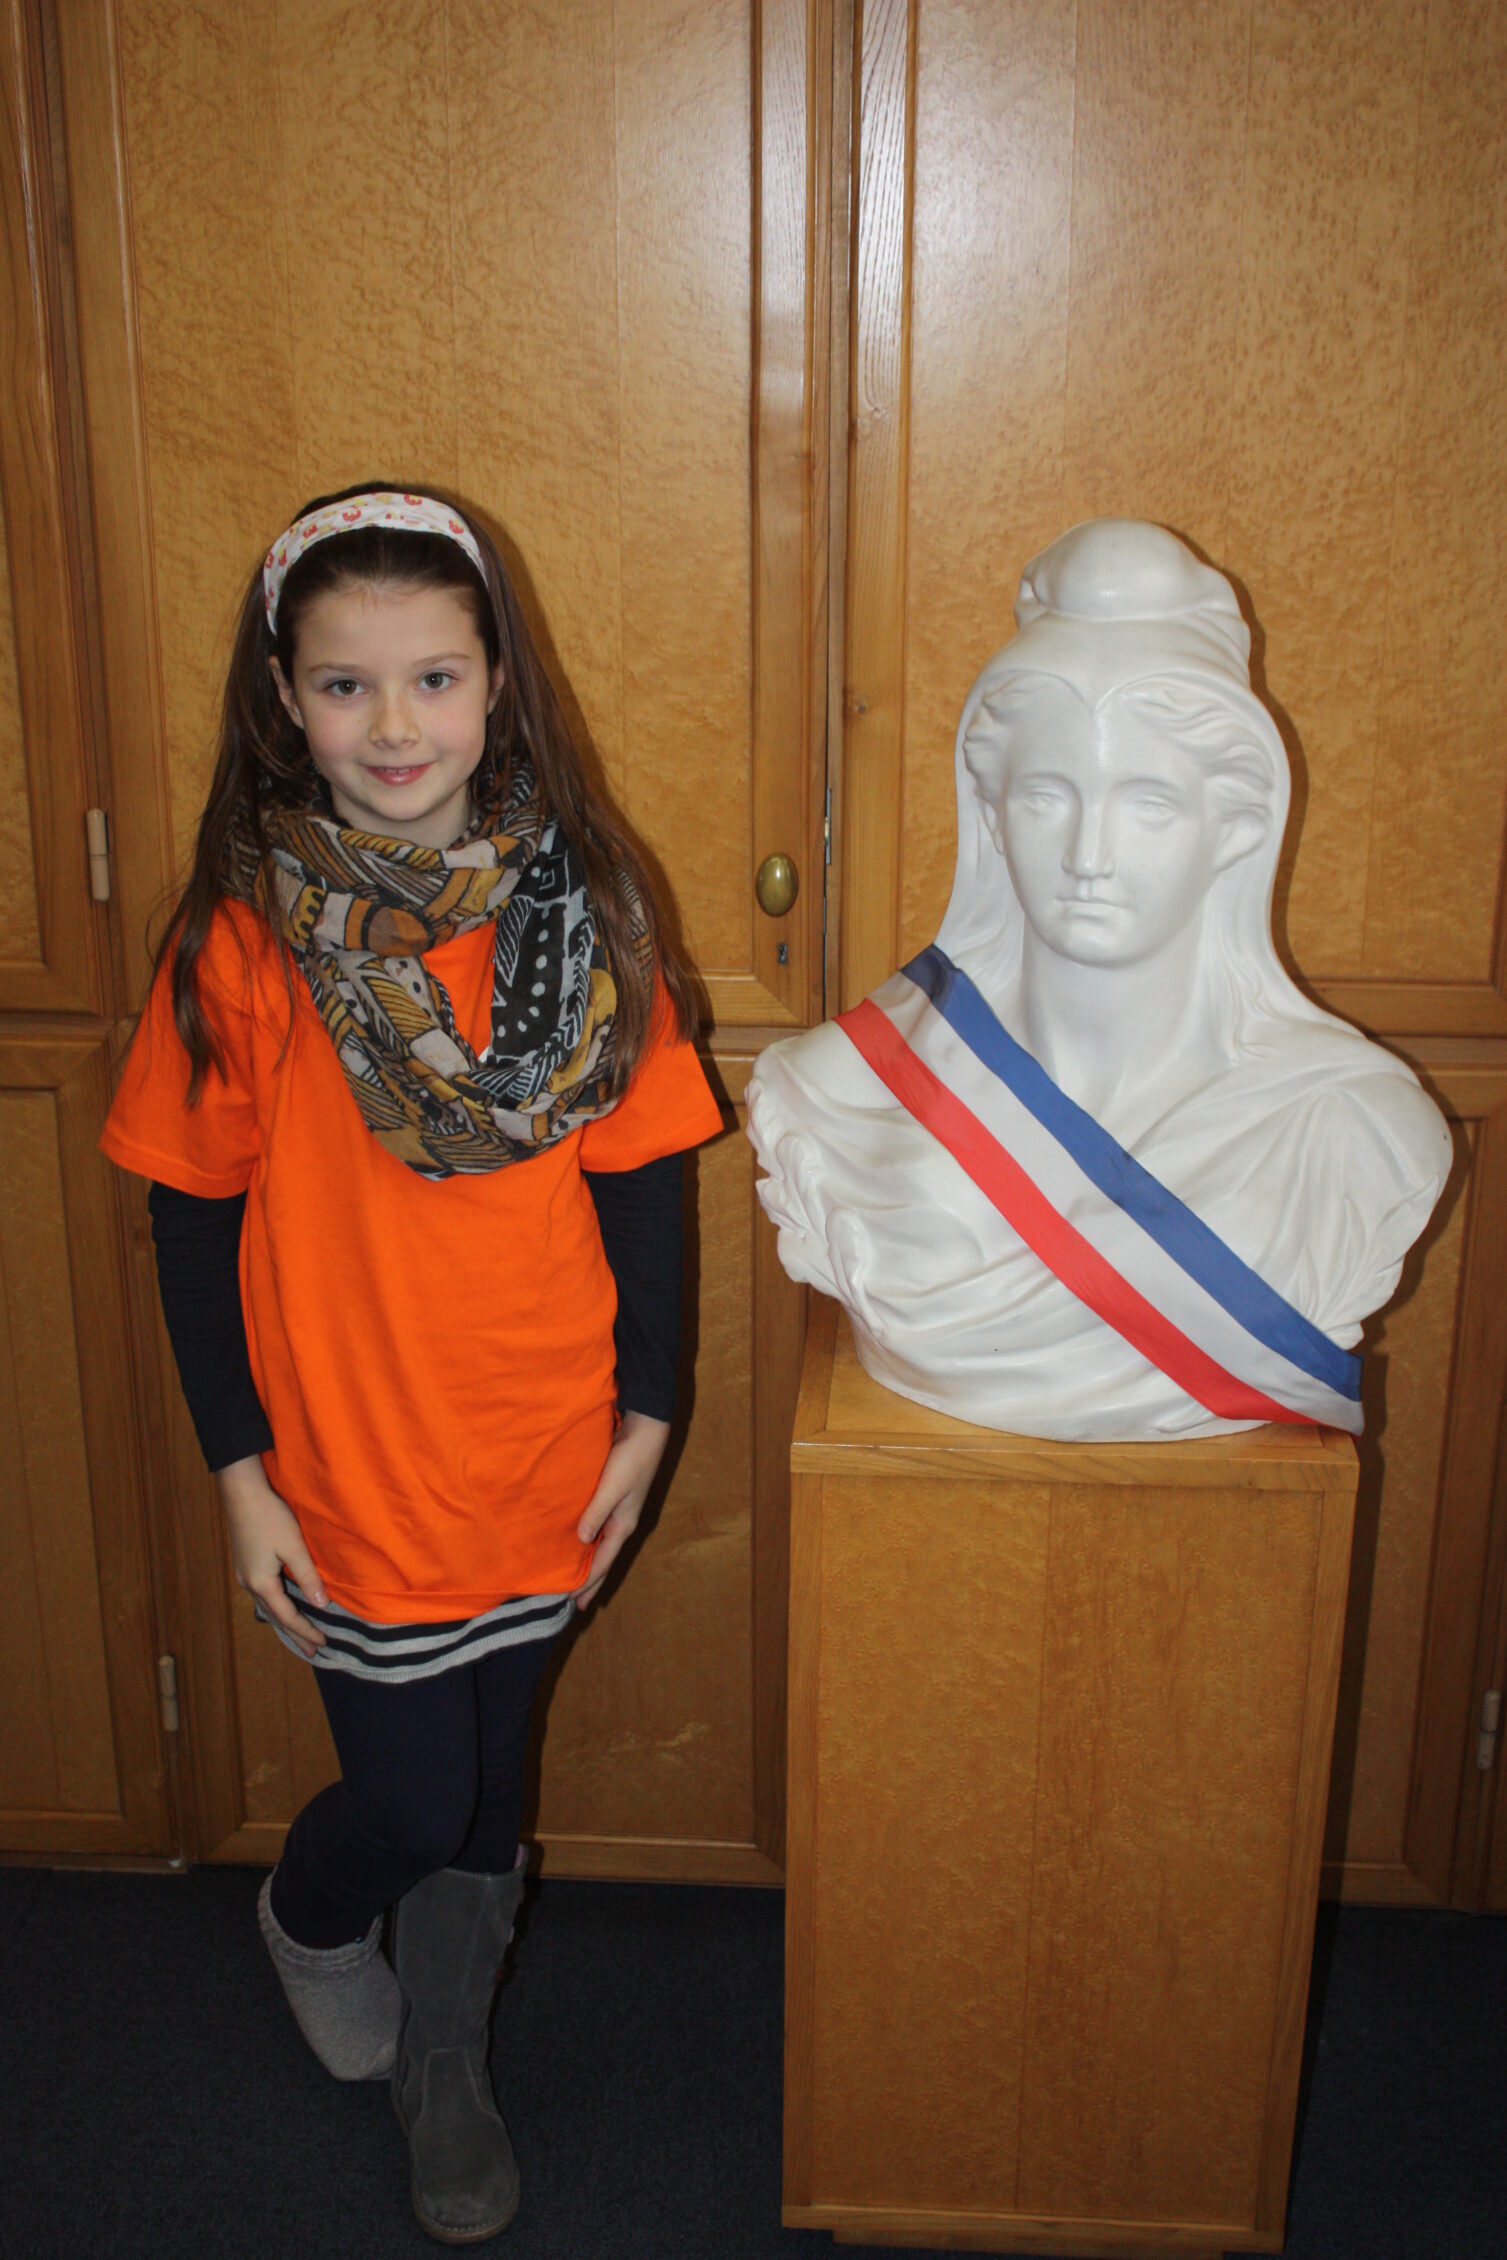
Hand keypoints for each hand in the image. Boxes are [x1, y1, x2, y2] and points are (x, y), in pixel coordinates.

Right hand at [216, 1456, 328, 1658]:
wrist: (242, 1493)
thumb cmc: (270, 1517)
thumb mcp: (294, 1547)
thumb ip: (307, 1577)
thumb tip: (321, 1604)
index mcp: (261, 1583)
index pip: (287, 1617)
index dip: (306, 1631)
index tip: (323, 1643)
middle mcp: (249, 1584)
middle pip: (275, 1617)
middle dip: (294, 1634)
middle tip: (311, 1652)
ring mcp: (244, 1575)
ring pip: (267, 1606)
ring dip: (284, 1621)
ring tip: (298, 1634)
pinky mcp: (245, 1564)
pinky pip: (263, 1595)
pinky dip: (276, 1606)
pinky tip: (283, 1605)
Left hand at [574, 1411, 670, 1610]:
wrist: (646, 1430)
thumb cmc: (631, 1458)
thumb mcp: (612, 1486)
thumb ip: (596, 1513)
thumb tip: (582, 1541)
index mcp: (624, 1524)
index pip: (602, 1562)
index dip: (587, 1582)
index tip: (571, 1601)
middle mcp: (622, 1522)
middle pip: (603, 1559)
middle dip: (591, 1581)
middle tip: (575, 1603)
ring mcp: (618, 1511)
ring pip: (601, 1545)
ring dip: (589, 1563)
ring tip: (575, 1579)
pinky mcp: (612, 1498)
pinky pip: (598, 1528)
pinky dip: (589, 1541)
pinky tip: (579, 1542)